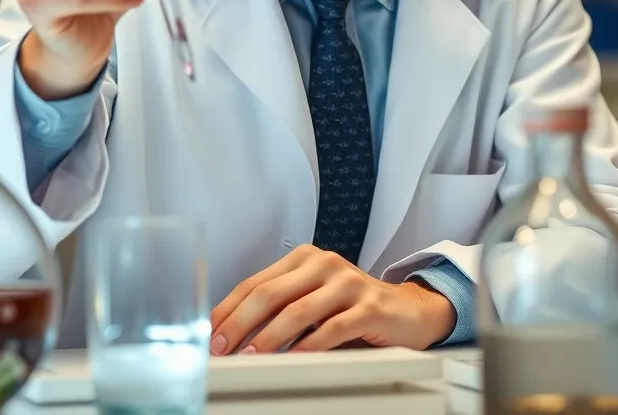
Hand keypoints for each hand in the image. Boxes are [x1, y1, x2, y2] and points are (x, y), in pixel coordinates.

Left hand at [209, 245, 455, 353]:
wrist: (408, 311)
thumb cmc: (353, 307)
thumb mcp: (313, 299)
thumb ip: (281, 307)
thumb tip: (233, 335)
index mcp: (304, 258)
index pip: (256, 282)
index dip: (229, 309)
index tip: (210, 334)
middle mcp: (324, 263)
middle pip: (270, 293)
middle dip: (240, 323)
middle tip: (221, 348)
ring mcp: (348, 282)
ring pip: (298, 310)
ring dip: (268, 337)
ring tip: (249, 357)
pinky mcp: (369, 306)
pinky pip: (332, 328)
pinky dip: (309, 346)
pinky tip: (293, 360)